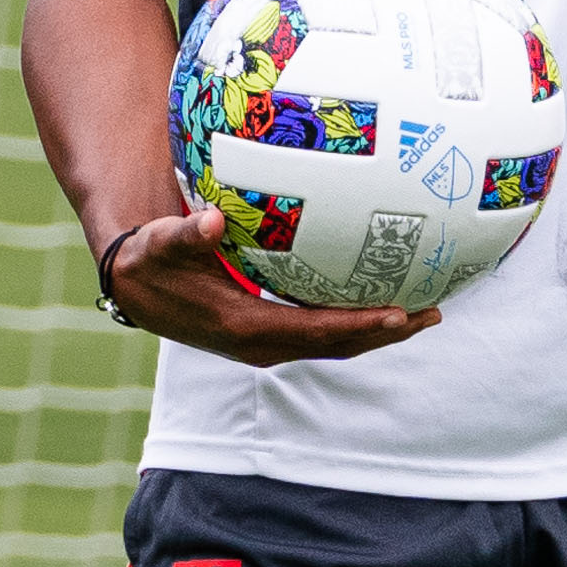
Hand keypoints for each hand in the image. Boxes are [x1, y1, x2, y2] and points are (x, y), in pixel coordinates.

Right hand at [95, 210, 437, 367]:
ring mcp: (267, 343)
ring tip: (425, 312)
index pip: (315, 331)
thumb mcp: (158, 245)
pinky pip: (323, 332)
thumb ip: (184, 234)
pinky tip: (384, 297)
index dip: (358, 325)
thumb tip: (210, 221)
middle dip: (386, 333)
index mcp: (243, 327)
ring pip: (334, 343)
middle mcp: (261, 344)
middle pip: (338, 345)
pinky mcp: (269, 334)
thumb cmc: (149, 260)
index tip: (398, 313)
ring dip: (378, 332)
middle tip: (432, 313)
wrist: (134, 288)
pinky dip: (356, 322)